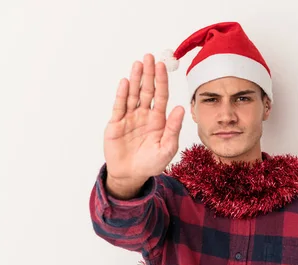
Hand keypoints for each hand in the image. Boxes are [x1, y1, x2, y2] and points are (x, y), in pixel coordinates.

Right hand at [103, 53, 184, 185]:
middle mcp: (144, 115)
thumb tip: (180, 108)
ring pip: (132, 94)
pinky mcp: (116, 123)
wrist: (130, 175)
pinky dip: (122, 94)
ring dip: (135, 79)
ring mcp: (130, 118)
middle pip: (146, 90)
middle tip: (150, 57)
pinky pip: (119, 106)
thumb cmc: (151, 163)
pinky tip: (125, 82)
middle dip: (148, 74)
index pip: (161, 95)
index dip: (161, 80)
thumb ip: (174, 128)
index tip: (162, 66)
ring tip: (138, 64)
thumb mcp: (167, 148)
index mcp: (158, 120)